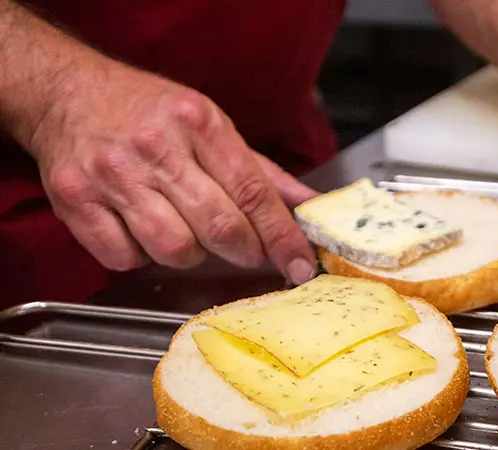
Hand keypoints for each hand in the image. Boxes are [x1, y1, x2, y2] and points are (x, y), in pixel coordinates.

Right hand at [25, 59, 318, 283]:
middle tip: (247, 251)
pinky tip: (142, 230)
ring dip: (191, 254)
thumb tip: (309, 206)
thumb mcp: (211, 124)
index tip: (300, 265)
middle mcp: (155, 148)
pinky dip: (141, 257)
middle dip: (245, 251)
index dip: (282, 237)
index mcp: (198, 123)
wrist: (68, 92)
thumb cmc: (149, 112)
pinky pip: (125, 259)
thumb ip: (262, 172)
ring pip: (174, 250)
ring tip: (186, 229)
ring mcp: (112, 176)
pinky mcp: (75, 201)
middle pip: (219, 227)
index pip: (252, 192)